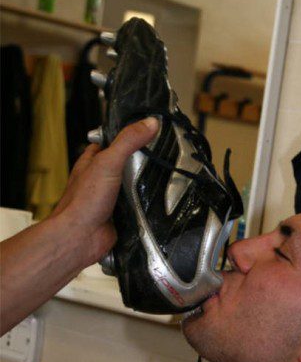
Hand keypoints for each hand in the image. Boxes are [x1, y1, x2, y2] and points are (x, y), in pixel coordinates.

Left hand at [52, 117, 158, 270]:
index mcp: (93, 162)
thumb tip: (149, 123)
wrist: (80, 238)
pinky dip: (145, 209)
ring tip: (160, 181)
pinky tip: (153, 205)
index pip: (113, 141)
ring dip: (144, 188)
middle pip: (128, 166)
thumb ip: (128, 141)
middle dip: (142, 165)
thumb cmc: (83, 202)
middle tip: (160, 158)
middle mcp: (101, 180)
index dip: (129, 135)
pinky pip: (137, 209)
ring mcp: (111, 199)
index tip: (149, 130)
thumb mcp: (108, 162)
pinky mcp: (120, 218)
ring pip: (134, 188)